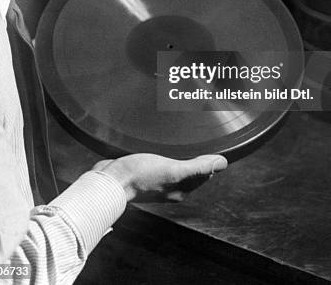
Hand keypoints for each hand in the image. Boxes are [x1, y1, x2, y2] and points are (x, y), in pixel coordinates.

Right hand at [92, 153, 227, 201]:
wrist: (109, 179)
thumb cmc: (139, 176)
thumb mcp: (173, 169)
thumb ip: (197, 167)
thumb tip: (221, 163)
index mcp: (180, 190)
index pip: (204, 174)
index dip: (210, 160)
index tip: (217, 146)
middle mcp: (169, 187)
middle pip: (191, 170)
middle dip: (198, 157)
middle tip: (204, 140)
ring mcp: (156, 179)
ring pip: (175, 165)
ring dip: (181, 153)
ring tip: (187, 140)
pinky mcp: (143, 170)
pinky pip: (161, 160)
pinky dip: (166, 152)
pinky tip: (162, 145)